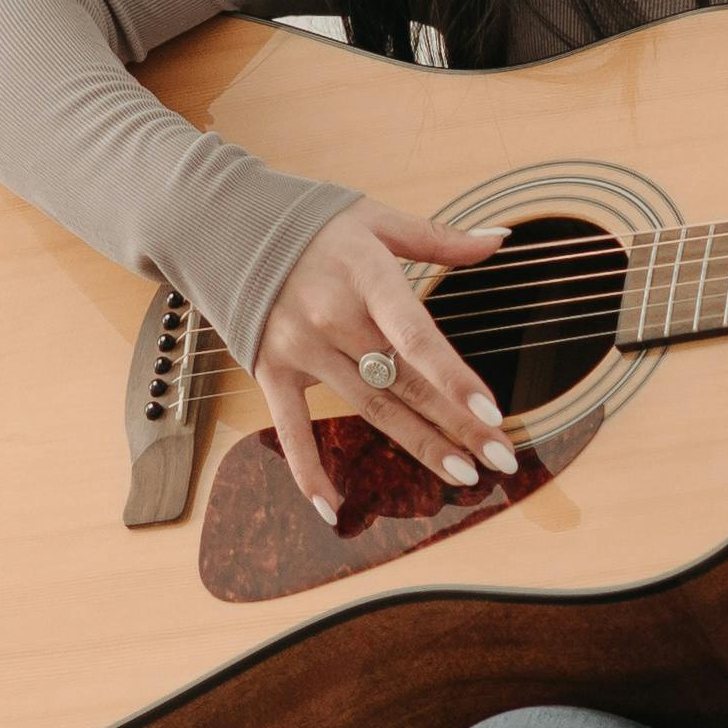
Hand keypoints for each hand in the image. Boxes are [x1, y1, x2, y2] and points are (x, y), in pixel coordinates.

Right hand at [252, 203, 515, 521]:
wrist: (227, 225)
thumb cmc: (312, 224)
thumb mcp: (376, 219)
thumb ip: (439, 238)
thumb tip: (500, 239)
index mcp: (367, 277)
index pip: (415, 336)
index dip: (453, 378)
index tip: (491, 413)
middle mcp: (334, 317)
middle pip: (404, 382)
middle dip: (457, 423)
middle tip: (501, 457)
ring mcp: (301, 348)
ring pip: (368, 408)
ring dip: (418, 445)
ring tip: (462, 474)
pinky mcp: (271, 370)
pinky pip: (292, 429)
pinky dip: (308, 471)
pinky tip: (333, 509)